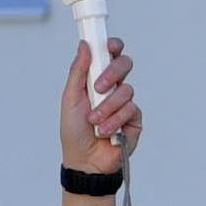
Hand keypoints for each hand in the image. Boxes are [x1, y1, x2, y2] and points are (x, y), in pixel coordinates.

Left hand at [61, 38, 139, 172]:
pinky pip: (131, 111)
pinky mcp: (134, 120)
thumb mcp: (71, 97)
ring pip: (126, 91)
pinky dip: (116, 121)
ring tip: (95, 121)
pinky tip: (107, 131)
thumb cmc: (74, 131)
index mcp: (96, 79)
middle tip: (99, 87)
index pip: (110, 55)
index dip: (113, 46)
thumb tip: (84, 46)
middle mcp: (113, 88)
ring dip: (107, 107)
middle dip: (112, 74)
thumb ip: (78, 71)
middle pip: (124, 65)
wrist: (85, 160)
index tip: (109, 45)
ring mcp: (125, 103)